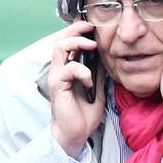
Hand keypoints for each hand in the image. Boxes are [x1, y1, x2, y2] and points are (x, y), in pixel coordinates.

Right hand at [48, 21, 105, 157]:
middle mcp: (59, 69)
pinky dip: (82, 71)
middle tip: (91, 28)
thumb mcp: (97, 91)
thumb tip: (105, 61)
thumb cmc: (84, 116)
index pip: (68, 41)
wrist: (76, 135)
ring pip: (60, 47)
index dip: (78, 31)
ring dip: (77, 43)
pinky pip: (68, 69)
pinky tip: (89, 82)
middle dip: (76, 29)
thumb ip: (99, 75)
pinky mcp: (57, 85)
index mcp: (68, 68)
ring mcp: (57, 76)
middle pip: (61, 38)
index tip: (93, 28)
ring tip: (92, 47)